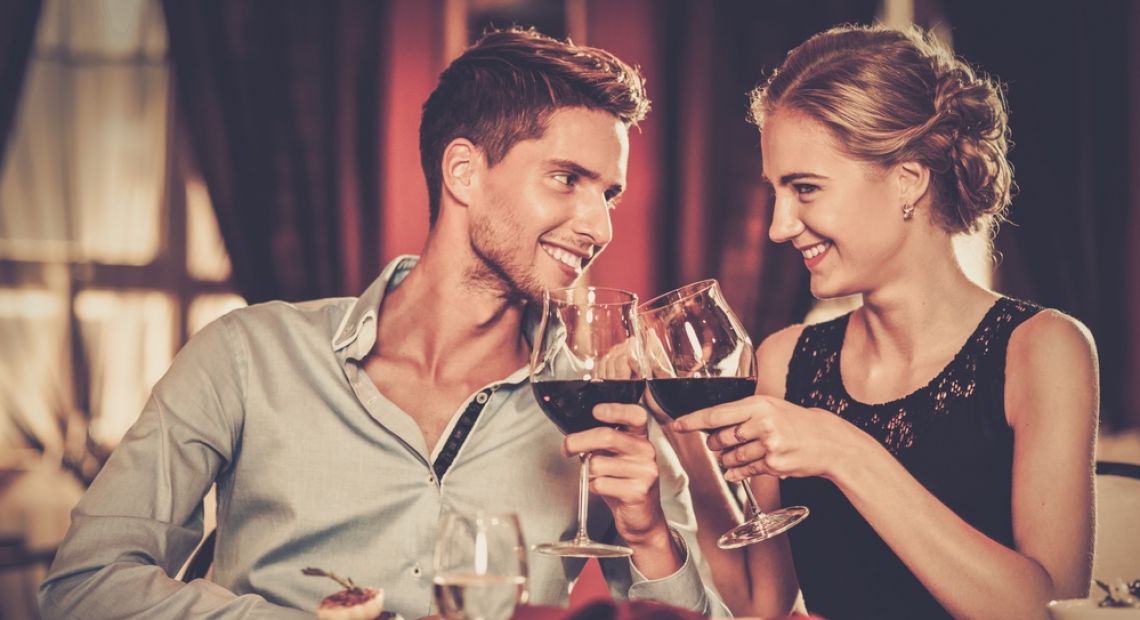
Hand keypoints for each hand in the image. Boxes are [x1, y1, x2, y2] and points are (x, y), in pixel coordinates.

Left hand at [561, 403, 670, 545]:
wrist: (642, 518)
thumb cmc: (625, 486)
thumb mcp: (617, 460)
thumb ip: (603, 446)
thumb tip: (575, 437)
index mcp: (640, 440)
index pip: (635, 415)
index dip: (615, 410)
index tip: (596, 411)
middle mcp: (645, 452)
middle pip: (607, 437)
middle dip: (578, 441)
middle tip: (567, 448)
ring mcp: (644, 472)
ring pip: (598, 464)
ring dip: (588, 472)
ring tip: (597, 478)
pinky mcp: (637, 491)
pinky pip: (600, 483)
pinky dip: (593, 487)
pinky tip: (603, 490)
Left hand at [671, 395, 855, 481]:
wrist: (827, 441)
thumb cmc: (795, 422)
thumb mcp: (770, 407)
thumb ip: (742, 413)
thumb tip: (711, 424)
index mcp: (759, 405)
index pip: (717, 414)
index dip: (693, 421)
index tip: (678, 425)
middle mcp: (763, 423)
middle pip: (720, 438)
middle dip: (714, 443)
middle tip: (718, 442)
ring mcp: (769, 445)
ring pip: (731, 456)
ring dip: (726, 459)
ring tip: (737, 453)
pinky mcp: (774, 464)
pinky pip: (744, 471)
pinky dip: (735, 472)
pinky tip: (735, 470)